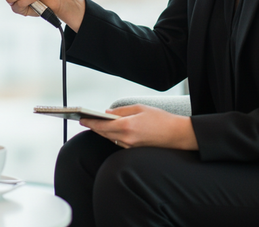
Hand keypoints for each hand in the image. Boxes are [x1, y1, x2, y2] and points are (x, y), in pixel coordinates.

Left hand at [80, 104, 198, 149]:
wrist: (177, 134)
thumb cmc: (161, 119)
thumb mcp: (140, 108)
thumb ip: (121, 111)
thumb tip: (107, 113)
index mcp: (127, 126)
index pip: (102, 125)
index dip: (90, 122)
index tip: (81, 118)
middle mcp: (126, 138)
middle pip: (104, 133)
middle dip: (93, 126)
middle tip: (84, 120)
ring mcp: (130, 146)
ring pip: (110, 138)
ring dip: (102, 131)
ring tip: (93, 123)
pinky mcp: (134, 150)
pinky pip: (118, 142)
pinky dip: (111, 135)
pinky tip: (108, 130)